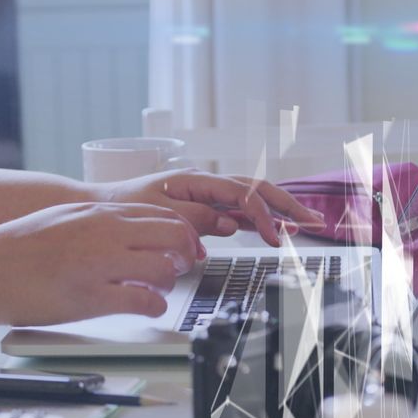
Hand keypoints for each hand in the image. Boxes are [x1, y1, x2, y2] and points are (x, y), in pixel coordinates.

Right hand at [0, 202, 200, 325]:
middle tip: (179, 268)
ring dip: (169, 282)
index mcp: (98, 213)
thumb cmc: (15, 247)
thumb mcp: (63, 218)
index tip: (181, 247)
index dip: (180, 233)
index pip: (162, 215)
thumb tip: (126, 229)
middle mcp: (103, 233)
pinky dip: (154, 306)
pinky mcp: (89, 296)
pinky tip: (147, 307)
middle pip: (173, 236)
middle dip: (185, 255)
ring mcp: (97, 264)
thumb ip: (97, 222)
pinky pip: (142, 300)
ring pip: (164, 268)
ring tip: (158, 290)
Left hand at [93, 170, 325, 246]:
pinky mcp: (205, 207)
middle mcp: (207, 184)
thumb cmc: (126, 206)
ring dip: (279, 210)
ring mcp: (208, 194)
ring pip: (253, 198)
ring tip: (305, 224)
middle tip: (313, 221)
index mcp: (197, 180)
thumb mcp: (158, 213)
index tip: (275, 237)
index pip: (242, 194)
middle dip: (287, 205)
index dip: (263, 214)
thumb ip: (195, 219)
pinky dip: (261, 218)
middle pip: (257, 189)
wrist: (105, 205)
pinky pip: (239, 210)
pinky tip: (278, 228)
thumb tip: (229, 224)